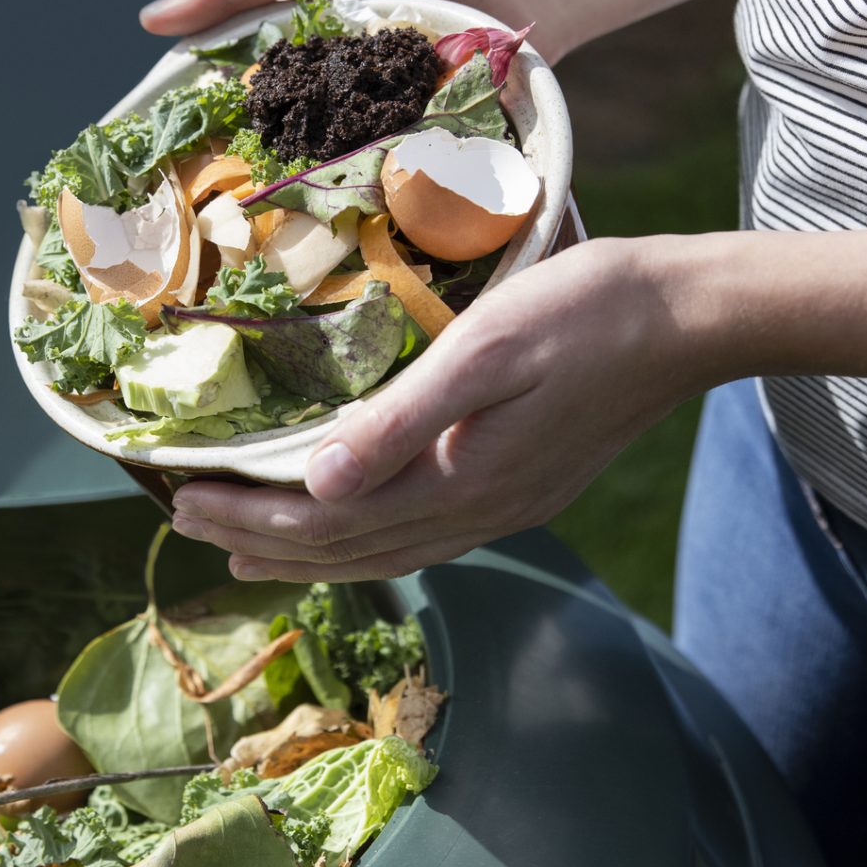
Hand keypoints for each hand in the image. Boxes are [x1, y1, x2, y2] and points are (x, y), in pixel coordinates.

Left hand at [168, 236, 720, 581]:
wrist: (689, 319)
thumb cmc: (585, 312)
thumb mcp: (486, 350)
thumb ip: (399, 422)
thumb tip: (314, 483)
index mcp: (457, 481)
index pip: (324, 520)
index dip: (247, 513)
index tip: (178, 495)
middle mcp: (475, 512)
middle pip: (344, 550)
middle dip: (258, 540)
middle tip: (183, 523)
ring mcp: (502, 507)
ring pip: (383, 554)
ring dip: (306, 553)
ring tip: (245, 550)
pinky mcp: (521, 490)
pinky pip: (420, 538)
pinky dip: (363, 542)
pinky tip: (346, 528)